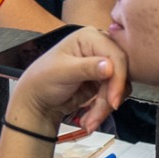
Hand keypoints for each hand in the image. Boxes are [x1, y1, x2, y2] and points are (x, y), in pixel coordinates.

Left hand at [7, 27, 128, 132]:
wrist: (37, 100)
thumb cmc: (42, 79)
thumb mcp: (62, 71)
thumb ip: (87, 68)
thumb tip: (109, 66)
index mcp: (89, 37)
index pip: (116, 55)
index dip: (117, 79)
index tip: (112, 101)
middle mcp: (98, 48)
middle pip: (120, 73)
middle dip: (109, 97)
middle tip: (99, 114)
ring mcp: (102, 65)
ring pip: (119, 87)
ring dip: (105, 107)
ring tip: (90, 120)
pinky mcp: (103, 81)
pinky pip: (114, 95)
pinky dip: (104, 109)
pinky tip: (91, 117)